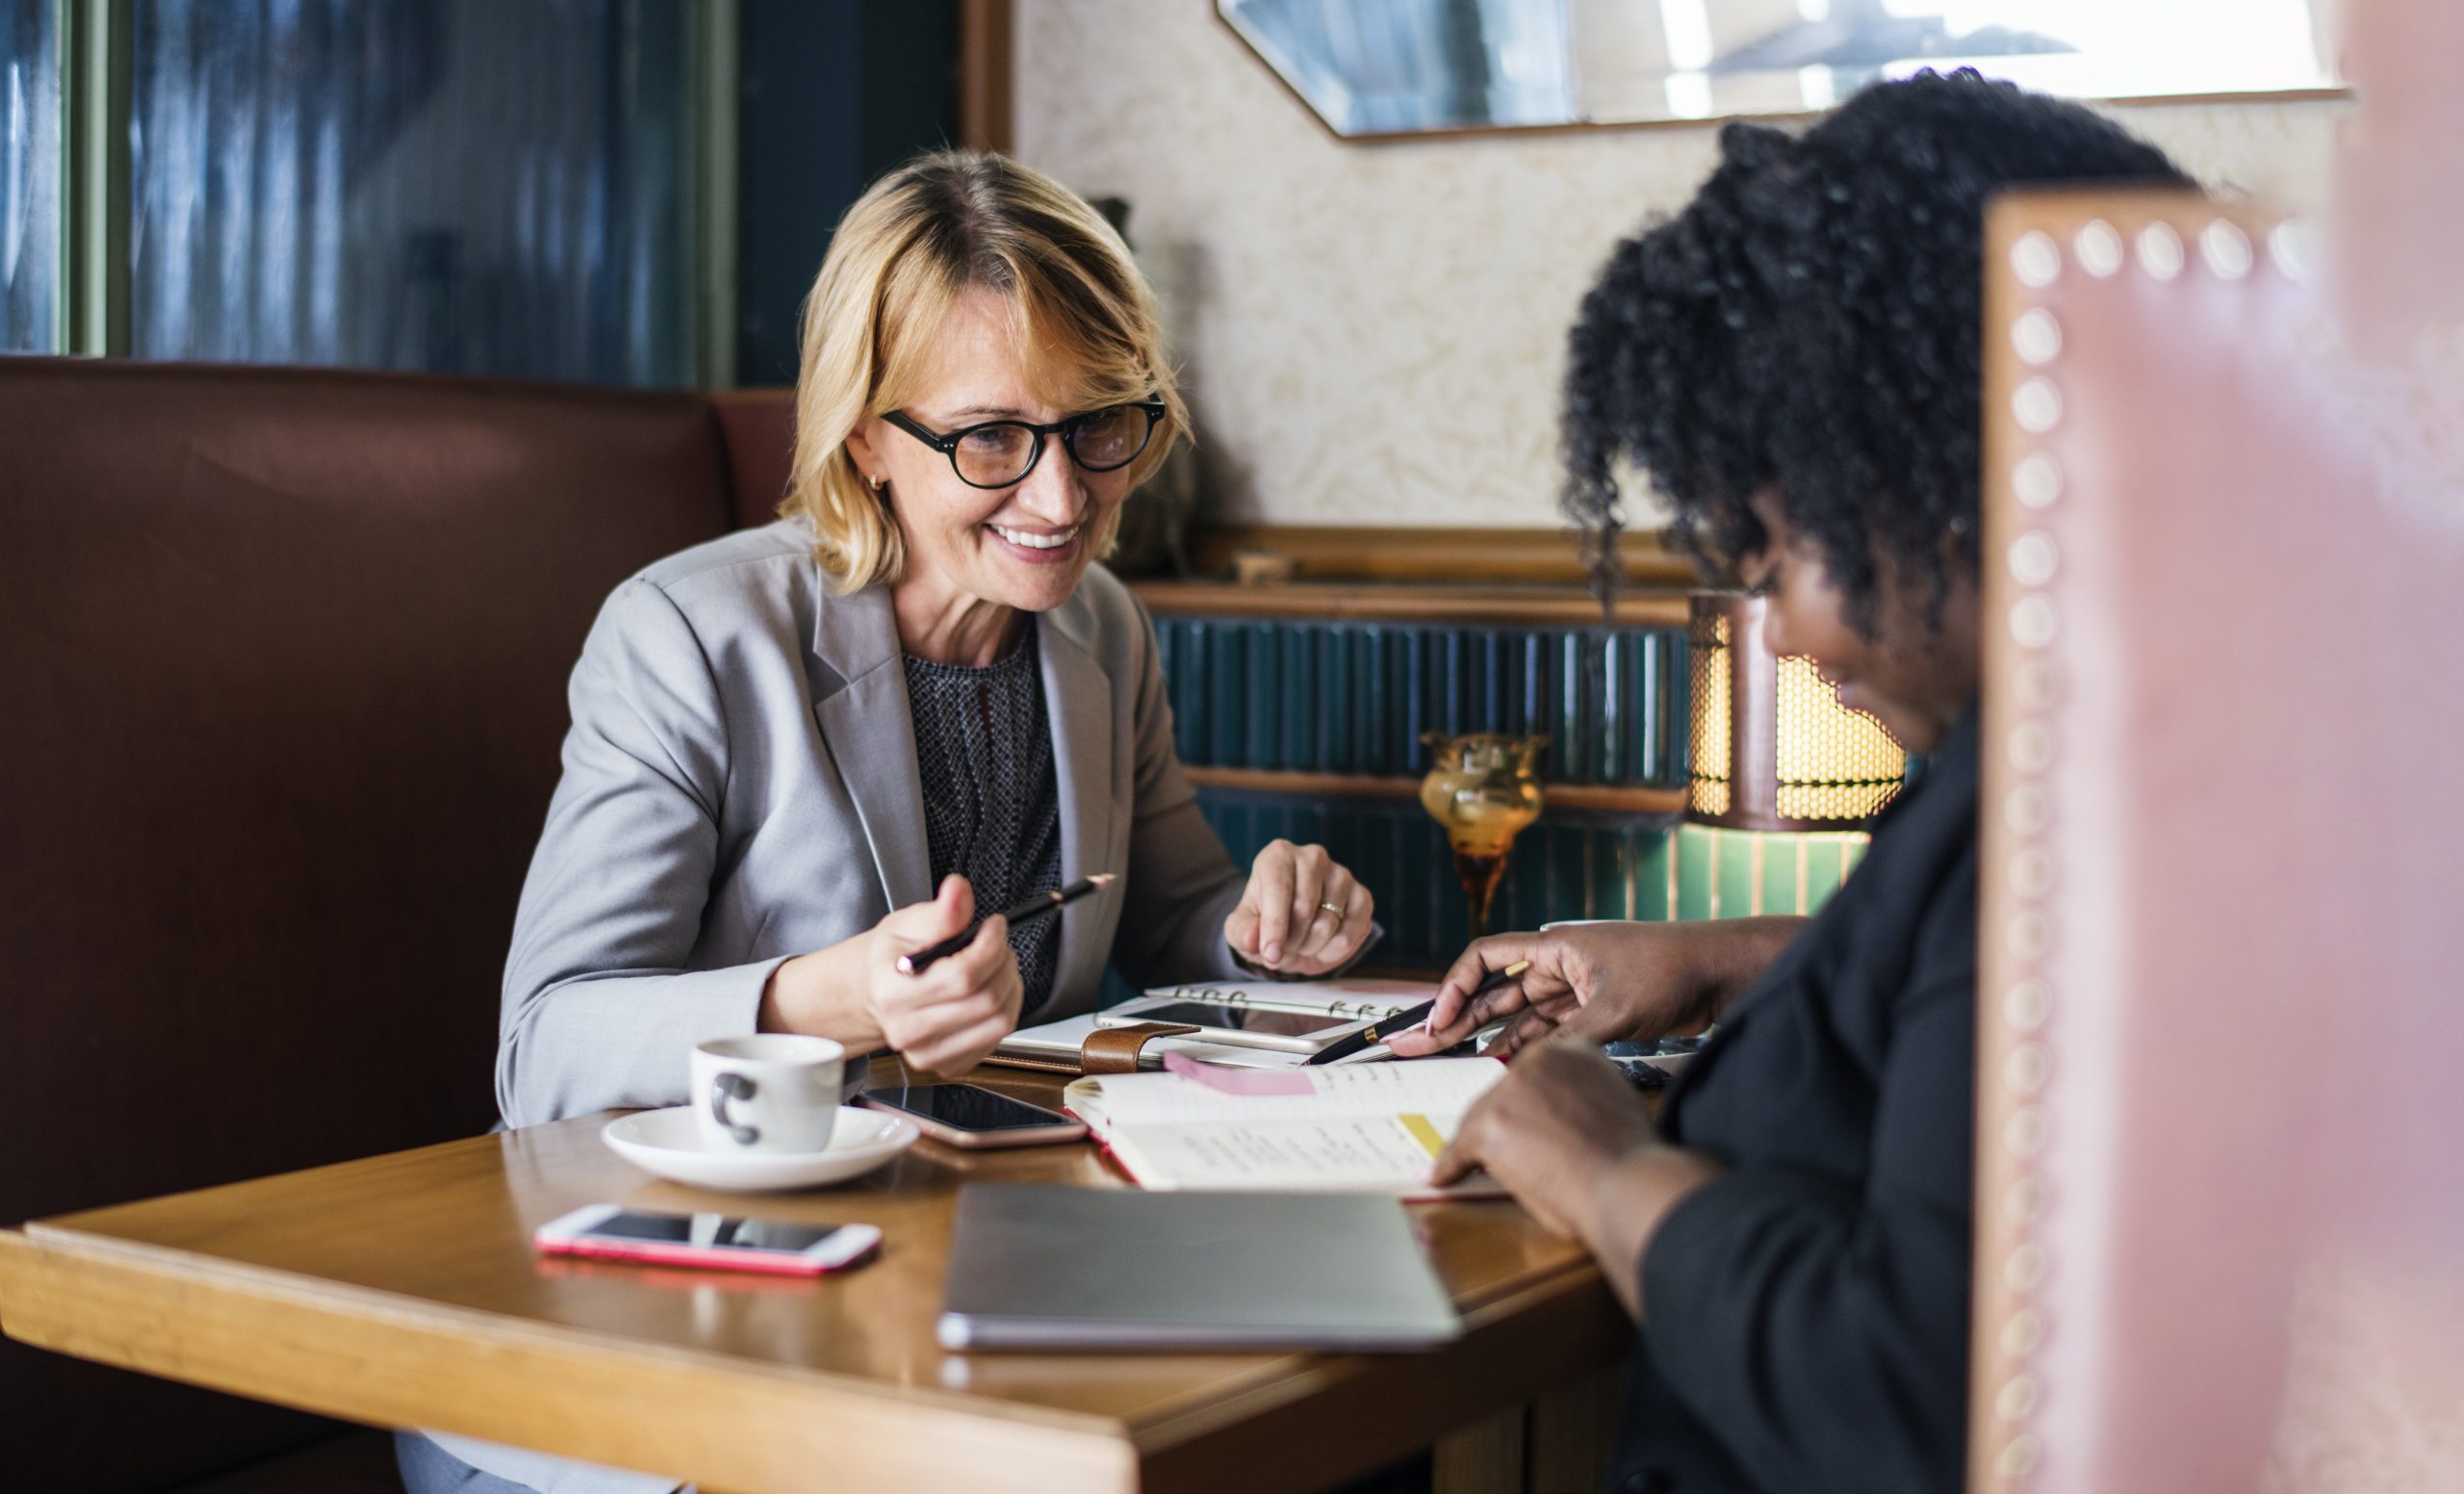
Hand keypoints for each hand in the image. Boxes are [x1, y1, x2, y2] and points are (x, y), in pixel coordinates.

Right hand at [761, 875, 1024, 1073]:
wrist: (874, 994)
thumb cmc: (890, 959)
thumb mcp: (907, 923)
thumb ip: (940, 911)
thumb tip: (959, 889)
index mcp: (893, 992)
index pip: (963, 975)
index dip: (991, 945)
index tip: (995, 926)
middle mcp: (908, 1030)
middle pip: (986, 999)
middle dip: (1003, 963)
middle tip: (997, 945)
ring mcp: (927, 1054)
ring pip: (999, 1022)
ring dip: (1010, 988)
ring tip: (996, 967)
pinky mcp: (947, 1066)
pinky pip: (997, 1040)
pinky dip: (1003, 1011)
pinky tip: (987, 993)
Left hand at [1223, 839, 1374, 974]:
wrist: (1292, 926)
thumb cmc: (1264, 921)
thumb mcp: (1242, 929)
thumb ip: (1242, 932)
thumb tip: (1252, 939)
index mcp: (1278, 856)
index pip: (1279, 888)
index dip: (1274, 926)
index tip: (1270, 954)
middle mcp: (1313, 857)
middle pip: (1304, 908)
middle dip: (1291, 940)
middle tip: (1283, 948)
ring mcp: (1341, 874)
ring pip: (1328, 923)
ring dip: (1310, 947)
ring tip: (1301, 943)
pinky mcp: (1362, 895)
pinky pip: (1351, 933)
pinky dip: (1334, 950)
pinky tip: (1322, 946)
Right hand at [1385, 917, 1804, 1058]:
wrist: (1722, 972)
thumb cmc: (1671, 971)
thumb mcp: (1615, 1010)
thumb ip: (1568, 1040)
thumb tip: (1527, 1071)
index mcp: (1556, 948)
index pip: (1486, 958)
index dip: (1455, 988)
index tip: (1439, 1021)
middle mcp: (1560, 965)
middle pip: (1495, 990)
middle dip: (1459, 1017)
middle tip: (1424, 1045)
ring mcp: (1577, 989)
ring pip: (1520, 1013)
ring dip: (1490, 1035)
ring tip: (1456, 1061)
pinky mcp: (1596, 1009)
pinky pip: (1548, 1028)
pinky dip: (1526, 1045)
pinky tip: (1505, 1064)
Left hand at [1432, 1036, 1720, 1316]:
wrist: (1628, 1182)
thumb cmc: (1630, 1157)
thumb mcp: (1614, 1105)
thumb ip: (1583, 1098)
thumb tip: (1560, 1119)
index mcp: (1573, 1049)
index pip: (1533, 1074)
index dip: (1526, 1105)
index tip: (1523, 1122)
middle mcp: (1538, 1059)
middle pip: (1501, 1093)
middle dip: (1502, 1125)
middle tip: (1508, 1152)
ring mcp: (1511, 1090)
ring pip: (1478, 1120)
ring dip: (1478, 1147)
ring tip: (1479, 1168)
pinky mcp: (1491, 1125)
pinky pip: (1459, 1150)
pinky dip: (1450, 1167)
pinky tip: (1442, 1176)